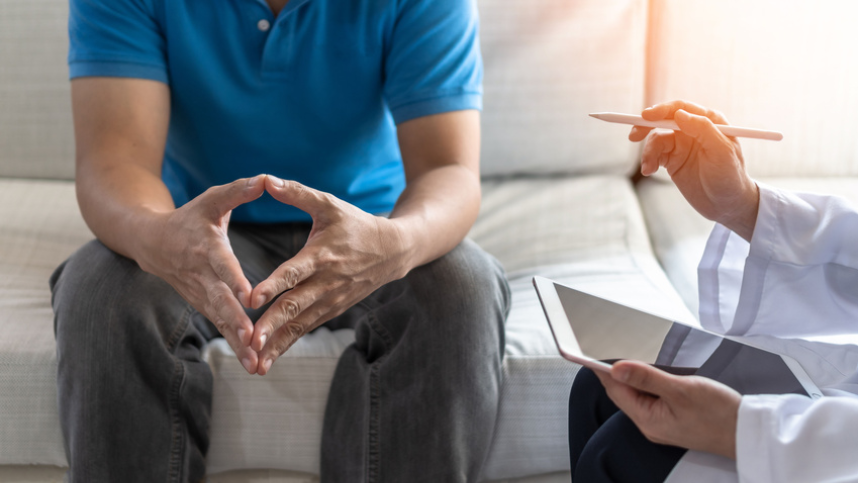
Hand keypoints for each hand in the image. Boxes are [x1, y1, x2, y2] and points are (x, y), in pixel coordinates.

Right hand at [136, 175, 265, 374]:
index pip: (222, 264)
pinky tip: (253, 365)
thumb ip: (238, 191)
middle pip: (219, 301)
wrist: (152, 243)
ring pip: (220, 320)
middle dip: (235, 320)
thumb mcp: (212, 200)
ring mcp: (201, 294)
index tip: (248, 295)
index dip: (234, 279)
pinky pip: (221, 327)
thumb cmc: (191, 218)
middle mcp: (202, 275)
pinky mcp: (204, 306)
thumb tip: (265, 179)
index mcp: (206, 247)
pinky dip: (235, 347)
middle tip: (251, 338)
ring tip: (255, 362)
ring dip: (236, 342)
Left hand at [249, 176, 410, 374]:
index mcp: (322, 254)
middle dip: (272, 325)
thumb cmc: (355, 224)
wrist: (393, 251)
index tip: (252, 299)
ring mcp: (331, 299)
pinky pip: (307, 329)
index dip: (273, 285)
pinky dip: (287, 345)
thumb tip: (265, 180)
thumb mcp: (329, 204)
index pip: (294, 272)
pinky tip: (268, 360)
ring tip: (256, 362)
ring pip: (300, 324)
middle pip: (295, 305)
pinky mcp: (333, 310)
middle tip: (250, 340)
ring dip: (278, 343)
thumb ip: (297, 193)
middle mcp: (326, 281)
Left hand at [594, 360, 741, 459]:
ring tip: (634, 355)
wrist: (748, 432)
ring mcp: (662, 423)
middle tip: (614, 346)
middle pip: (624, 393)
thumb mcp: (680, 390)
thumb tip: (617, 368)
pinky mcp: (673, 419)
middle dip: (618, 371)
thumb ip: (647, 378)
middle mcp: (650, 424)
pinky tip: (655, 372)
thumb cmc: (719, 414)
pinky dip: (649, 383)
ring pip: (639, 394)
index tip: (593, 351)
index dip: (603, 370)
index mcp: (647, 420)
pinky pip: (653, 398)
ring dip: (636, 376)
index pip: (615, 391)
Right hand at [630, 100, 759, 240]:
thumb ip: (703, 129)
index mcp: (709, 122)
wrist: (726, 206)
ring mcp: (682, 145)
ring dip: (648, 152)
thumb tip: (679, 114)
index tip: (646, 117)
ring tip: (648, 168)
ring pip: (656, 139)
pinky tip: (648, 172)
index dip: (662, 110)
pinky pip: (654, 154)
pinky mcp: (672, 160)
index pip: (682, 109)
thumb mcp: (722, 152)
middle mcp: (694, 130)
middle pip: (664, 119)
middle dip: (647, 126)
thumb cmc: (730, 177)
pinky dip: (648, 161)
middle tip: (634, 136)